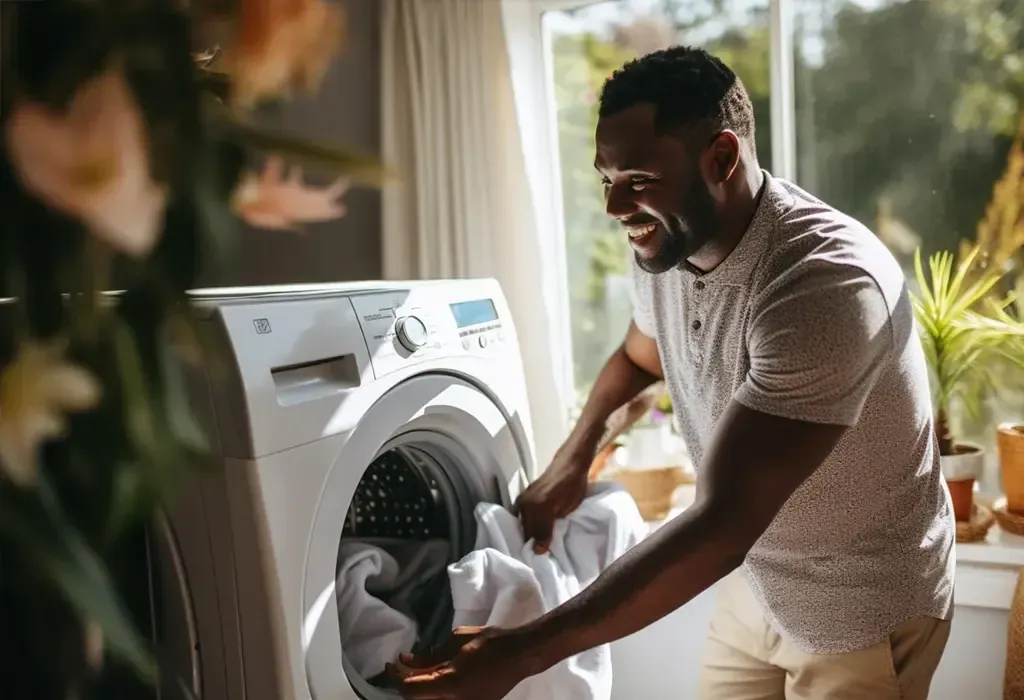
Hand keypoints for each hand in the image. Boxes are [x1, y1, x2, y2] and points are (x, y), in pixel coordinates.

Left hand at [387, 626, 535, 699]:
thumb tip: (407, 660)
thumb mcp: (455, 642)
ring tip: (416, 672)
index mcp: (449, 685)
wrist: (519, 654)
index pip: (410, 689)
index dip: (395, 677)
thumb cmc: (489, 642)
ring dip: (419, 689)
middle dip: (406, 684)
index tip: (390, 664)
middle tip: (401, 667)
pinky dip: (434, 692)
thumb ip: (429, 656)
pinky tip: (433, 678)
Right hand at [516, 443, 590, 553]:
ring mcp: (522, 500)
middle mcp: (525, 504)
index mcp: (537, 508)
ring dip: (531, 533)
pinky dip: (529, 524)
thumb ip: (549, 530)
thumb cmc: (573, 487)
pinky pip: (522, 517)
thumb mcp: (566, 510)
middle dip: (534, 542)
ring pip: (523, 525)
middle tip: (545, 552)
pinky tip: (536, 529)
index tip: (546, 559)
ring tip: (542, 541)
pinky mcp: (523, 497)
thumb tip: (538, 550)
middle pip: (526, 533)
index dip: (539, 548)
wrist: (570, 464)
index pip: (533, 538)